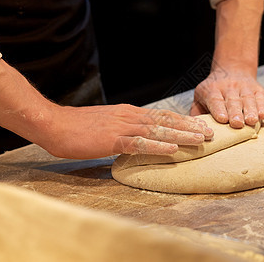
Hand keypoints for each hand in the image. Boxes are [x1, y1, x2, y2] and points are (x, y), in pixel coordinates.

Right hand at [0, 59, 212, 159]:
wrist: (54, 123)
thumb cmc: (77, 127)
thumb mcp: (105, 125)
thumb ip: (123, 130)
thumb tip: (136, 139)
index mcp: (129, 113)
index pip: (161, 116)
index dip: (181, 121)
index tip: (198, 125)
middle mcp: (130, 116)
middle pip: (166, 120)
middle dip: (189, 126)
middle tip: (210, 132)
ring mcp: (122, 127)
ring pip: (159, 130)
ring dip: (182, 135)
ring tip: (201, 139)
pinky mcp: (113, 139)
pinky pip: (140, 143)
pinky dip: (158, 145)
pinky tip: (173, 149)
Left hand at [190, 68, 263, 128]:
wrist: (232, 69)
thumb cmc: (212, 91)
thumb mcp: (200, 97)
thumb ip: (196, 112)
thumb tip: (193, 128)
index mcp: (212, 90)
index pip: (215, 100)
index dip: (219, 109)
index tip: (222, 119)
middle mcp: (228, 87)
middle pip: (232, 101)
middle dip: (235, 113)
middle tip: (237, 124)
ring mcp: (244, 88)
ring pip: (248, 99)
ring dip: (250, 111)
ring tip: (251, 121)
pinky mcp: (258, 90)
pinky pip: (261, 98)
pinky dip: (262, 106)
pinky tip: (263, 115)